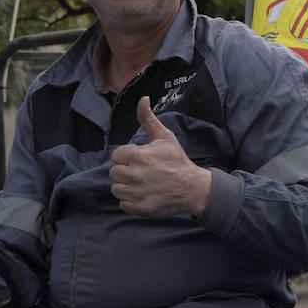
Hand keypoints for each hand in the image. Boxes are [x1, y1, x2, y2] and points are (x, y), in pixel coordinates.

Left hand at [109, 96, 211, 218]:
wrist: (192, 188)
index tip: (139, 160)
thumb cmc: (177, 161)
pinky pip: (123, 204)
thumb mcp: (165, 137)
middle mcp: (135, 175)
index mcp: (138, 156)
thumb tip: (143, 98)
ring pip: (117, 189)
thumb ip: (148, 119)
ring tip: (142, 184)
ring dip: (126, 187)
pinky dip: (131, 201)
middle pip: (115, 173)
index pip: (116, 156)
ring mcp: (137, 193)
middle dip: (126, 172)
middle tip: (141, 172)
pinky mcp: (140, 208)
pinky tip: (143, 195)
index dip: (127, 157)